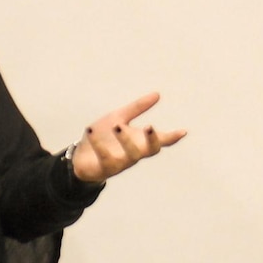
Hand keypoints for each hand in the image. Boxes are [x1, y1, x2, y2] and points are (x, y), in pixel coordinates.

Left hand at [71, 92, 186, 182]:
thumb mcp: (118, 118)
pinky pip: (104, 158)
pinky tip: (90, 130)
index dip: (172, 137)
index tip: (182, 131)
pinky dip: (98, 144)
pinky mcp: (104, 169)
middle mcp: (133, 154)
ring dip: (125, 141)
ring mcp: (120, 163)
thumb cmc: (103, 137)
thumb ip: (137, 108)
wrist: (80, 157)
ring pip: (130, 156)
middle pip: (150, 150)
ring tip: (118, 125)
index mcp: (139, 141)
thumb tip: (157, 94)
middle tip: (150, 126)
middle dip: (152, 140)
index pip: (160, 140)